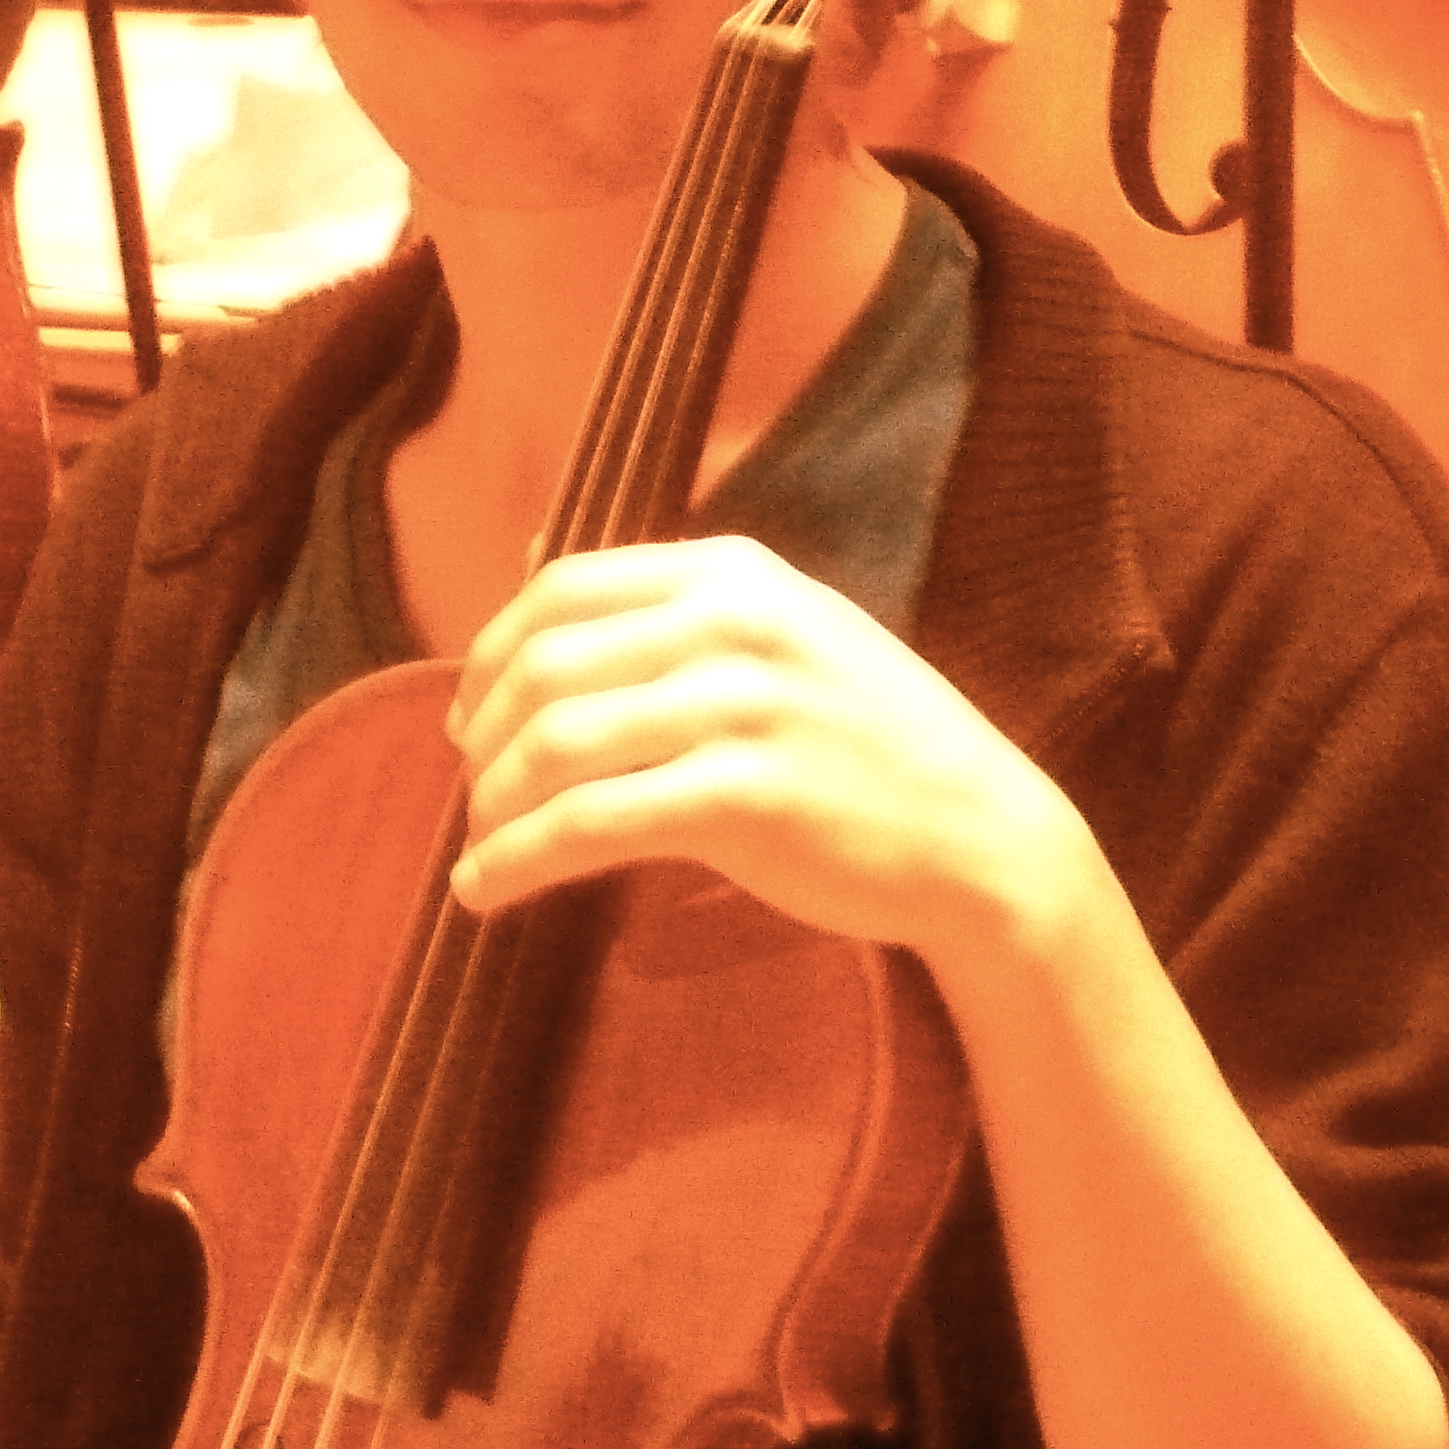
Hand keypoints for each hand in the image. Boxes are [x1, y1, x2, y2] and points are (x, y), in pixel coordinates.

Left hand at [445, 536, 1089, 967]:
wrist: (979, 831)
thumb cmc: (873, 740)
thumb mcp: (789, 629)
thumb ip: (676, 602)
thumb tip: (528, 558)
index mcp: (736, 572)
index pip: (564, 587)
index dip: (491, 651)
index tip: (469, 712)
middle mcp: (734, 624)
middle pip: (547, 666)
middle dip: (484, 737)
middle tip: (472, 789)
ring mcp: (742, 708)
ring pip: (557, 744)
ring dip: (492, 804)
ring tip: (477, 846)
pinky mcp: (745, 798)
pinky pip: (590, 823)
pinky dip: (517, 859)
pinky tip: (486, 890)